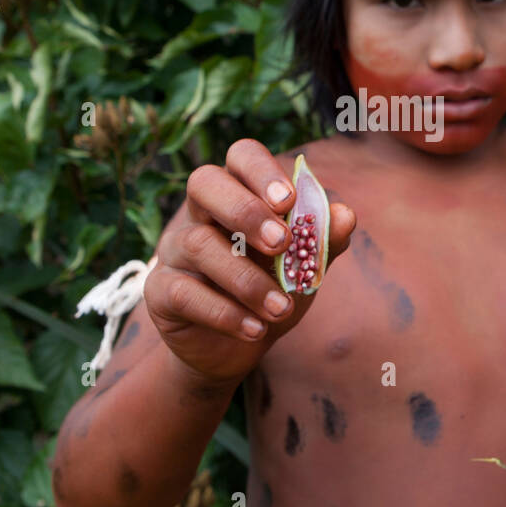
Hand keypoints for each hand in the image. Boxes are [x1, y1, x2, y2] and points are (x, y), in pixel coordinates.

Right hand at [144, 139, 355, 386]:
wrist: (235, 350)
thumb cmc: (271, 293)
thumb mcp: (303, 269)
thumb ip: (322, 242)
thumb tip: (346, 215)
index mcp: (238, 194)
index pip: (241, 157)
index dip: (262, 171)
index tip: (289, 201)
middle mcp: (200, 213)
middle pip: (204, 182)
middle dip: (245, 210)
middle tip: (281, 244)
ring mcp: (174, 250)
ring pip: (199, 243)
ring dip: (246, 279)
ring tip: (281, 309)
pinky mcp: (160, 291)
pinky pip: (184, 292)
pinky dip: (225, 313)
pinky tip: (255, 330)